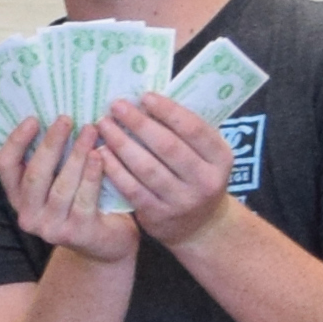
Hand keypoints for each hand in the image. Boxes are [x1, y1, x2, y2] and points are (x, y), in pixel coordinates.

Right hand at [0, 117, 137, 264]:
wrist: (106, 243)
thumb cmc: (81, 203)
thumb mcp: (59, 181)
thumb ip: (51, 159)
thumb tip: (54, 117)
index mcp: (18, 198)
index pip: (5, 166)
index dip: (16, 141)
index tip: (33, 118)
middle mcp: (28, 216)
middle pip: (35, 174)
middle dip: (51, 143)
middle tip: (66, 119)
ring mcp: (52, 228)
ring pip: (61, 185)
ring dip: (76, 154)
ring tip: (90, 130)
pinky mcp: (77, 233)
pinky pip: (84, 197)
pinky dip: (92, 173)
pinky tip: (100, 155)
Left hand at [90, 92, 237, 244]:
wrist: (199, 225)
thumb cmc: (196, 176)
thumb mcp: (205, 155)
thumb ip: (185, 131)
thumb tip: (147, 100)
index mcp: (221, 158)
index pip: (194, 129)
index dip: (168, 111)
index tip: (144, 96)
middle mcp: (205, 181)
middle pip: (168, 147)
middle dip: (139, 123)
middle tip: (116, 106)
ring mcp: (182, 201)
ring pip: (147, 168)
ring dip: (121, 143)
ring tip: (104, 125)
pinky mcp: (159, 216)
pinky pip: (133, 189)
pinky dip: (115, 170)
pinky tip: (101, 153)